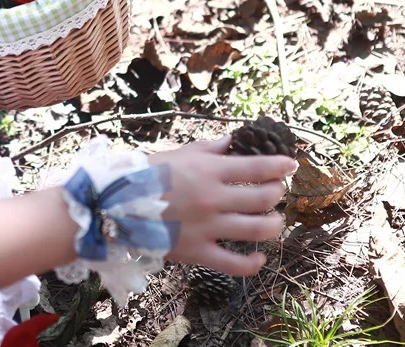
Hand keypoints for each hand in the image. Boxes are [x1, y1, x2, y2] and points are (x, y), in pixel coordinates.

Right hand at [151, 136, 295, 275]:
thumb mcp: (179, 154)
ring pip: (258, 229)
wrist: (114, 206)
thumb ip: (210, 149)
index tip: (290, 165)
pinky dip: (253, 263)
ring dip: (274, 224)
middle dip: (277, 193)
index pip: (258, 166)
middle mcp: (213, 198)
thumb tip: (234, 141)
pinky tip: (259, 256)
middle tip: (276, 191)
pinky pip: (235, 264)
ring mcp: (207, 227)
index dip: (281, 165)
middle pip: (264, 197)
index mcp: (209, 171)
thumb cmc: (146, 176)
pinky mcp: (198, 252)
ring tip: (274, 220)